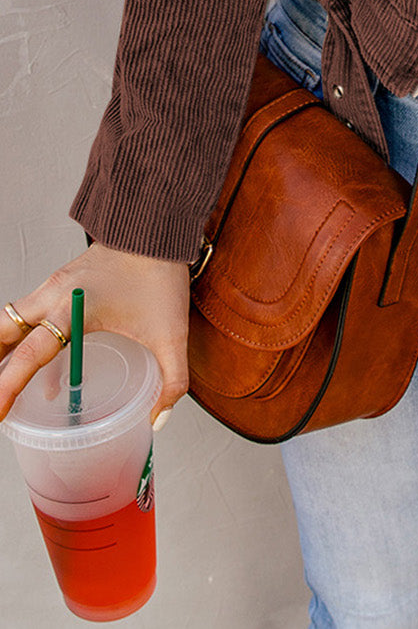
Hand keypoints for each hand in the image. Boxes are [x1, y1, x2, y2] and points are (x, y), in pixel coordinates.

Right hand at [0, 244, 190, 426]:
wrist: (158, 227)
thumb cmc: (160, 274)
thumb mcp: (171, 333)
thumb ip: (171, 379)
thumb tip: (157, 419)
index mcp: (73, 309)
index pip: (29, 354)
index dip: (8, 387)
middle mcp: (53, 295)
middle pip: (3, 332)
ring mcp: (54, 286)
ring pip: (11, 320)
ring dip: (3, 349)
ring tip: (4, 382)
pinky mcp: (61, 281)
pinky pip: (30, 313)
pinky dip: (23, 337)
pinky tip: (38, 365)